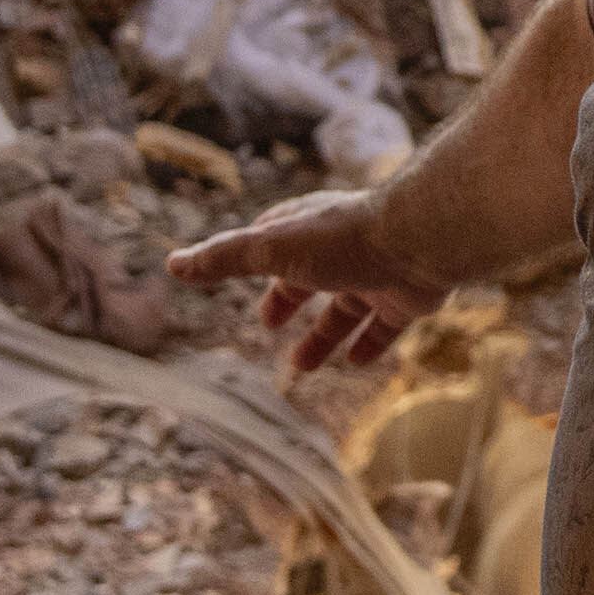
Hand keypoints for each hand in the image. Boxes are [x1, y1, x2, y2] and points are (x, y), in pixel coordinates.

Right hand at [169, 183, 446, 375]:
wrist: (420, 240)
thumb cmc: (341, 239)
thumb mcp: (272, 249)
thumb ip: (225, 259)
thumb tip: (173, 264)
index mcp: (306, 230)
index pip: (273, 241)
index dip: (255, 258)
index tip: (239, 270)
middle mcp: (340, 249)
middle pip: (308, 277)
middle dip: (288, 298)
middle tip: (269, 323)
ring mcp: (375, 273)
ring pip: (344, 309)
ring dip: (323, 334)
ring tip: (301, 364)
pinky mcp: (405, 297)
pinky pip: (384, 326)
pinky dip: (368, 343)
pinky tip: (355, 363)